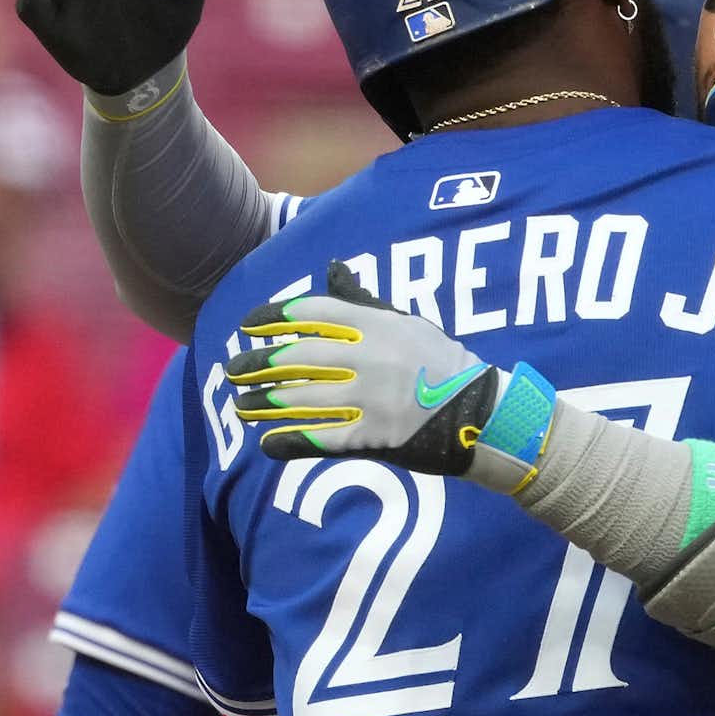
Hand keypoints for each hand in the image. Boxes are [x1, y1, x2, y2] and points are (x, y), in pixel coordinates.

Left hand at [226, 261, 547, 491]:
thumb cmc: (443, 363)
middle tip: (233, 370)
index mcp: (374, 325)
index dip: (273, 317)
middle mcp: (366, 359)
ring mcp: (367, 400)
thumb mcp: (408, 322)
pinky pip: (319, 438)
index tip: (249, 324)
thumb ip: (364, 301)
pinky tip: (267, 445)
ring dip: (263, 404)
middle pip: (296, 357)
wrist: (480, 413)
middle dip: (258, 364)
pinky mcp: (370, 437)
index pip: (311, 312)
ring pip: (299, 399)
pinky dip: (289, 442)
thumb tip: (332, 270)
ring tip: (241, 406)